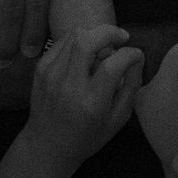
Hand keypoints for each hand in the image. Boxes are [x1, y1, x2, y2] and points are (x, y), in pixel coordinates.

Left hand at [24, 24, 144, 168]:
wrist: (48, 144)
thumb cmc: (88, 136)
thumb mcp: (118, 119)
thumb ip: (131, 86)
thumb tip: (136, 57)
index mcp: (91, 102)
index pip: (112, 65)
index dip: (129, 54)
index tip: (136, 55)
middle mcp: (68, 85)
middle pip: (87, 40)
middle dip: (109, 32)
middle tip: (121, 38)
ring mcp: (51, 74)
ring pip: (74, 35)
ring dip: (94, 36)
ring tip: (103, 50)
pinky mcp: (41, 68)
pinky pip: (62, 42)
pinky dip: (78, 41)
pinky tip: (86, 55)